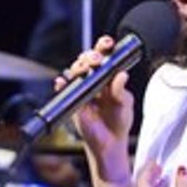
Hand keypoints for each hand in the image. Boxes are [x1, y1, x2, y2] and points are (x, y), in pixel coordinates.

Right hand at [57, 35, 133, 181]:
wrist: (109, 142)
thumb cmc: (119, 121)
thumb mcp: (125, 105)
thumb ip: (121, 91)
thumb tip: (121, 75)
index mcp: (109, 77)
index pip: (105, 56)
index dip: (104, 47)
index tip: (107, 43)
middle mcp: (94, 80)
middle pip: (87, 60)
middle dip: (90, 55)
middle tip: (96, 60)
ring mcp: (82, 89)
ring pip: (75, 71)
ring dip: (77, 67)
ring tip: (82, 69)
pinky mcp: (73, 100)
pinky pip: (64, 89)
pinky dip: (61, 84)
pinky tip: (62, 82)